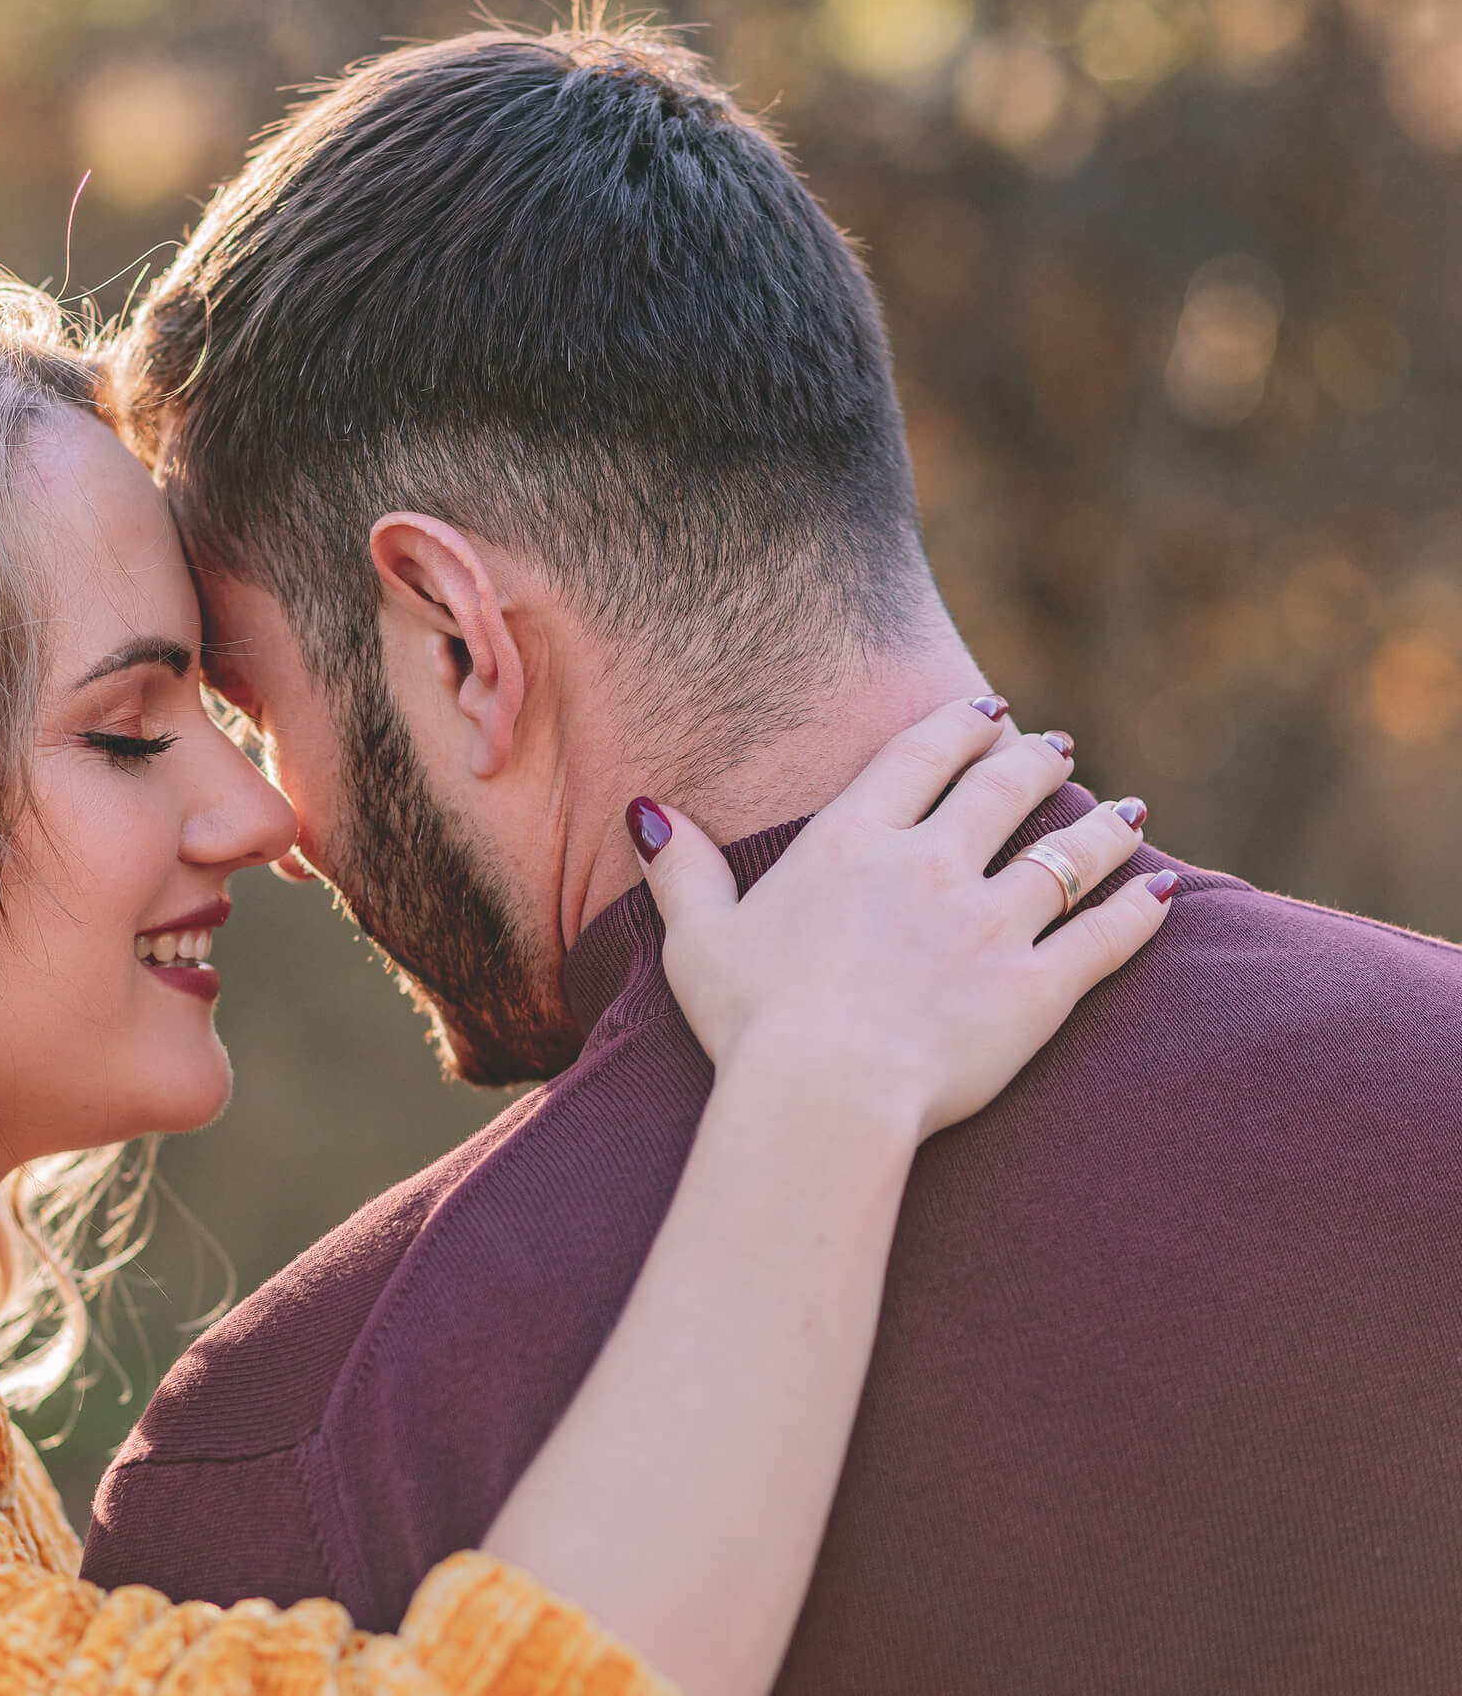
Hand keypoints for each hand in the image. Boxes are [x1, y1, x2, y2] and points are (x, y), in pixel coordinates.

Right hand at [632, 698, 1171, 1145]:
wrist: (821, 1096)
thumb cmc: (749, 1022)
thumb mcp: (698, 938)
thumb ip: (681, 868)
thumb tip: (648, 809)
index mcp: (850, 843)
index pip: (919, 757)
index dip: (959, 727)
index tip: (987, 713)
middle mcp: (929, 865)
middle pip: (1001, 790)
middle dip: (1033, 762)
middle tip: (1054, 748)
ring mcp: (991, 924)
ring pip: (1067, 855)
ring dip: (1103, 827)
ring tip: (1127, 811)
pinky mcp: (1037, 990)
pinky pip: (1105, 938)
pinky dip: (1139, 912)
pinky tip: (1161, 892)